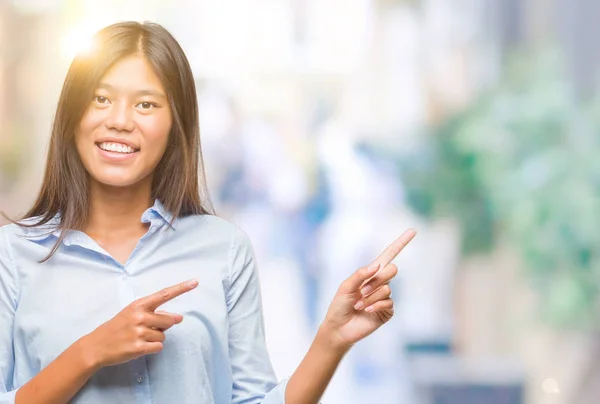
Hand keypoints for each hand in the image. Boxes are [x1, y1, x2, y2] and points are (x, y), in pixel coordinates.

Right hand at [79, 279, 198, 368]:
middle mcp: (140, 316)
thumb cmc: (118, 327)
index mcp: (138, 305)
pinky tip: (140, 346)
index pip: (164, 294)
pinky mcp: (138, 347)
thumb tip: (176, 317)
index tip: (195, 282)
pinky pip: (158, 347)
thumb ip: (153, 312)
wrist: (96, 345)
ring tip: (139, 338)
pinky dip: (153, 348)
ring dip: (156, 338)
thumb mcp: (132, 313)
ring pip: (163, 336)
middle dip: (165, 326)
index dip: (181, 288)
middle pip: (169, 320)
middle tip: (149, 329)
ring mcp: (139, 332)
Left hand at [322, 229, 415, 349]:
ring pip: (386, 289)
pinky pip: (388, 302)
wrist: (339, 328)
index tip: (413, 231)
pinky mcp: (387, 311)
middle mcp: (380, 283)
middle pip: (392, 270)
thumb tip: (377, 265)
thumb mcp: (345, 286)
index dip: (401, 243)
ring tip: (358, 305)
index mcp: (370, 273)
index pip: (389, 255)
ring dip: (370, 297)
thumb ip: (360, 274)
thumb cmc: (339, 305)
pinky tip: (366, 311)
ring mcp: (384, 297)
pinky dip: (375, 306)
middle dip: (377, 279)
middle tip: (362, 291)